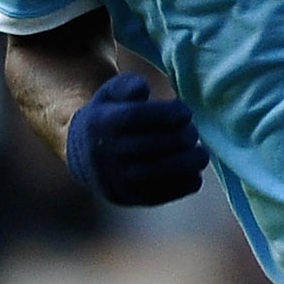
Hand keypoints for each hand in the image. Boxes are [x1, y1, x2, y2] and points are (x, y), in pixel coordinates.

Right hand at [64, 72, 209, 205]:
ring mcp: (114, 179)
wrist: (83, 157)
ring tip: (200, 155)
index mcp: (101, 123)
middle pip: (148, 145)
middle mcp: (104, 153)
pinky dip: (181, 186)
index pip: (135, 117)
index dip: (166, 114)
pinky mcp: (126, 198)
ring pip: (154, 173)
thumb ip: (127, 85)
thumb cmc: (108, 117)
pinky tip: (194, 174)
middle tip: (193, 133)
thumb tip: (142, 88)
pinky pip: (157, 196)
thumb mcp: (110, 94)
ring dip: (185, 164)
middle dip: (180, 138)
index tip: (186, 112)